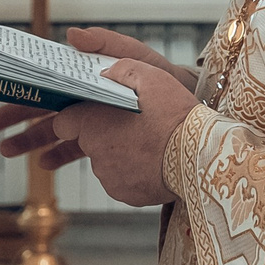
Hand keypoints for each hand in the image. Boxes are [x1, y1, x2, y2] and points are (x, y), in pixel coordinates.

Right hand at [0, 28, 197, 170]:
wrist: (196, 123)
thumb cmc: (170, 85)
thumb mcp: (141, 60)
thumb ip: (108, 45)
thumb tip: (71, 35)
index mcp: (90, 78)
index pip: (50, 80)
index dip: (23, 85)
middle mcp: (89, 100)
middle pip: (43, 106)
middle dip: (12, 115)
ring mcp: (97, 123)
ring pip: (54, 130)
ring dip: (29, 139)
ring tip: (6, 150)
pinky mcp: (109, 144)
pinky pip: (77, 149)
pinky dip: (59, 155)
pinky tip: (45, 164)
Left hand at [42, 58, 200, 207]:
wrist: (200, 156)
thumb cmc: (175, 115)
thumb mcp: (150, 76)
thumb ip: (120, 70)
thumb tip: (105, 73)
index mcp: (92, 124)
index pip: (64, 122)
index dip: (76, 117)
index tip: (91, 114)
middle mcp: (95, 153)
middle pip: (88, 141)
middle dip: (103, 133)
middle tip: (131, 126)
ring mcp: (109, 176)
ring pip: (106, 161)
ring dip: (118, 153)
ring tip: (147, 144)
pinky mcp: (124, 194)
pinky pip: (121, 180)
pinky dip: (132, 172)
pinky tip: (152, 162)